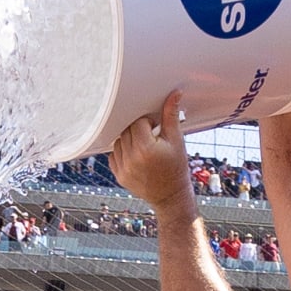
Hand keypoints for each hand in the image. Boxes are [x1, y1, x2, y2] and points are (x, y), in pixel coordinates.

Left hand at [109, 90, 194, 212]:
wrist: (170, 195)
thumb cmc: (176, 168)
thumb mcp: (177, 140)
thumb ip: (171, 116)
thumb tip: (174, 94)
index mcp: (146, 149)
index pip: (137, 122)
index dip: (147, 122)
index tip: (155, 128)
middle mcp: (131, 159)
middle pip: (126, 131)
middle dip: (138, 129)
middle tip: (151, 136)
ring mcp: (123, 169)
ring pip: (118, 142)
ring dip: (129, 139)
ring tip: (144, 146)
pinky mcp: (119, 176)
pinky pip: (114, 155)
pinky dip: (122, 152)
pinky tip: (136, 155)